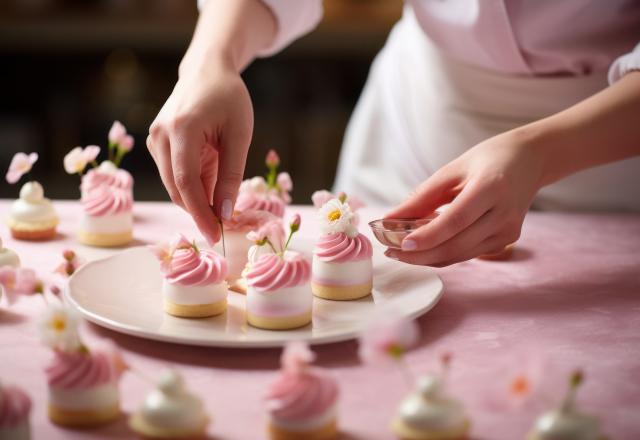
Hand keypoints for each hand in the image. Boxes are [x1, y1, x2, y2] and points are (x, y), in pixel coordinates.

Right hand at [147, 59, 252, 243]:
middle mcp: (160, 135)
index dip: (199, 212)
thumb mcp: (240, 135)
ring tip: (223, 201)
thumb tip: (224, 213)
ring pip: (173, 185)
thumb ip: (231, 175)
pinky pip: (173, 175)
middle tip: (223, 229)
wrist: (207, 71)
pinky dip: (193, 186)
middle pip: (176, 188)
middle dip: (199, 211)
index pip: (186, 182)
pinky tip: (212, 185)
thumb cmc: (229, 98)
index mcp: (182, 129)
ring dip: (197, 199)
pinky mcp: (156, 143)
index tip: (214, 235)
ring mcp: (154, 139)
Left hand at [384, 129, 544, 266]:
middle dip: (421, 254)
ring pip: (461, 255)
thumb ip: (422, 197)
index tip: (400, 244)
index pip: (456, 220)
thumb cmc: (488, 159)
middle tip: (391, 251)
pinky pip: (469, 253)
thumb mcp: (452, 169)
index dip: (428, 236)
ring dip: (429, 258)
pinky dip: (444, 253)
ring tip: (401, 251)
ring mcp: (508, 231)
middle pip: (457, 244)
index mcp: (491, 188)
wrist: (530, 161)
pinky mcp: (507, 240)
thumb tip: (389, 219)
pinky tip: (426, 246)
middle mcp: (504, 214)